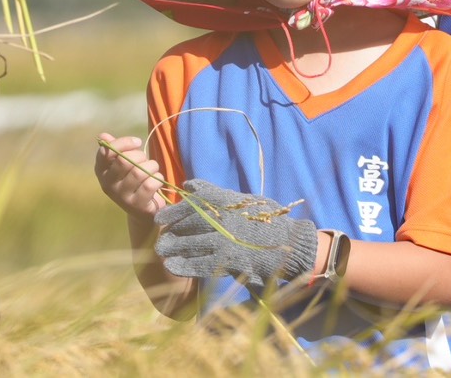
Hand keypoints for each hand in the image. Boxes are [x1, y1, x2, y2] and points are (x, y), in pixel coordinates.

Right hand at [94, 133, 167, 215]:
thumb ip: (114, 149)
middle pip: (124, 161)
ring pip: (139, 172)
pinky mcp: (137, 205)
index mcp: (101, 171)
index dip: (123, 143)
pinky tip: (157, 180)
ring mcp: (121, 197)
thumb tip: (103, 136)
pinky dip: (157, 178)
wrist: (141, 211)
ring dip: (152, 166)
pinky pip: (150, 185)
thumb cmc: (132, 181)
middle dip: (140, 156)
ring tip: (154, 169)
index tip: (137, 142)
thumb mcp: (122, 164)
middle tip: (146, 159)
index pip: (106, 151)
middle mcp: (108, 184)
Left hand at [153, 179, 316, 284]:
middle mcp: (223, 218)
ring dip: (174, 247)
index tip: (159, 218)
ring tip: (161, 250)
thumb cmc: (264, 220)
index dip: (173, 212)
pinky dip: (185, 266)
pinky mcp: (231, 261)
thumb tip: (188, 185)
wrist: (291, 243)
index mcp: (225, 200)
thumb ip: (213, 192)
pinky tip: (172, 267)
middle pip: (189, 223)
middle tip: (159, 235)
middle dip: (172, 230)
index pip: (192, 203)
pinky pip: (202, 264)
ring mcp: (226, 240)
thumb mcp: (242, 199)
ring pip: (192, 243)